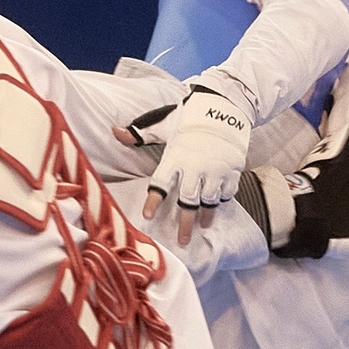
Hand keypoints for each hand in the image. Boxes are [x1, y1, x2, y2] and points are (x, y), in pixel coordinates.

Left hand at [129, 81, 253, 237]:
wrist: (224, 107)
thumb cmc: (189, 118)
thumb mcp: (163, 124)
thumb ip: (140, 133)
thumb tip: (115, 132)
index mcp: (175, 157)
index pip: (161, 184)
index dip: (154, 201)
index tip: (147, 216)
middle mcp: (196, 166)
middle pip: (188, 201)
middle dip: (184, 223)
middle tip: (182, 240)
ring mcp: (216, 169)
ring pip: (209, 200)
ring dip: (205, 214)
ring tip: (202, 225)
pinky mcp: (232, 169)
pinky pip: (227, 192)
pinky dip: (222, 199)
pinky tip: (217, 205)